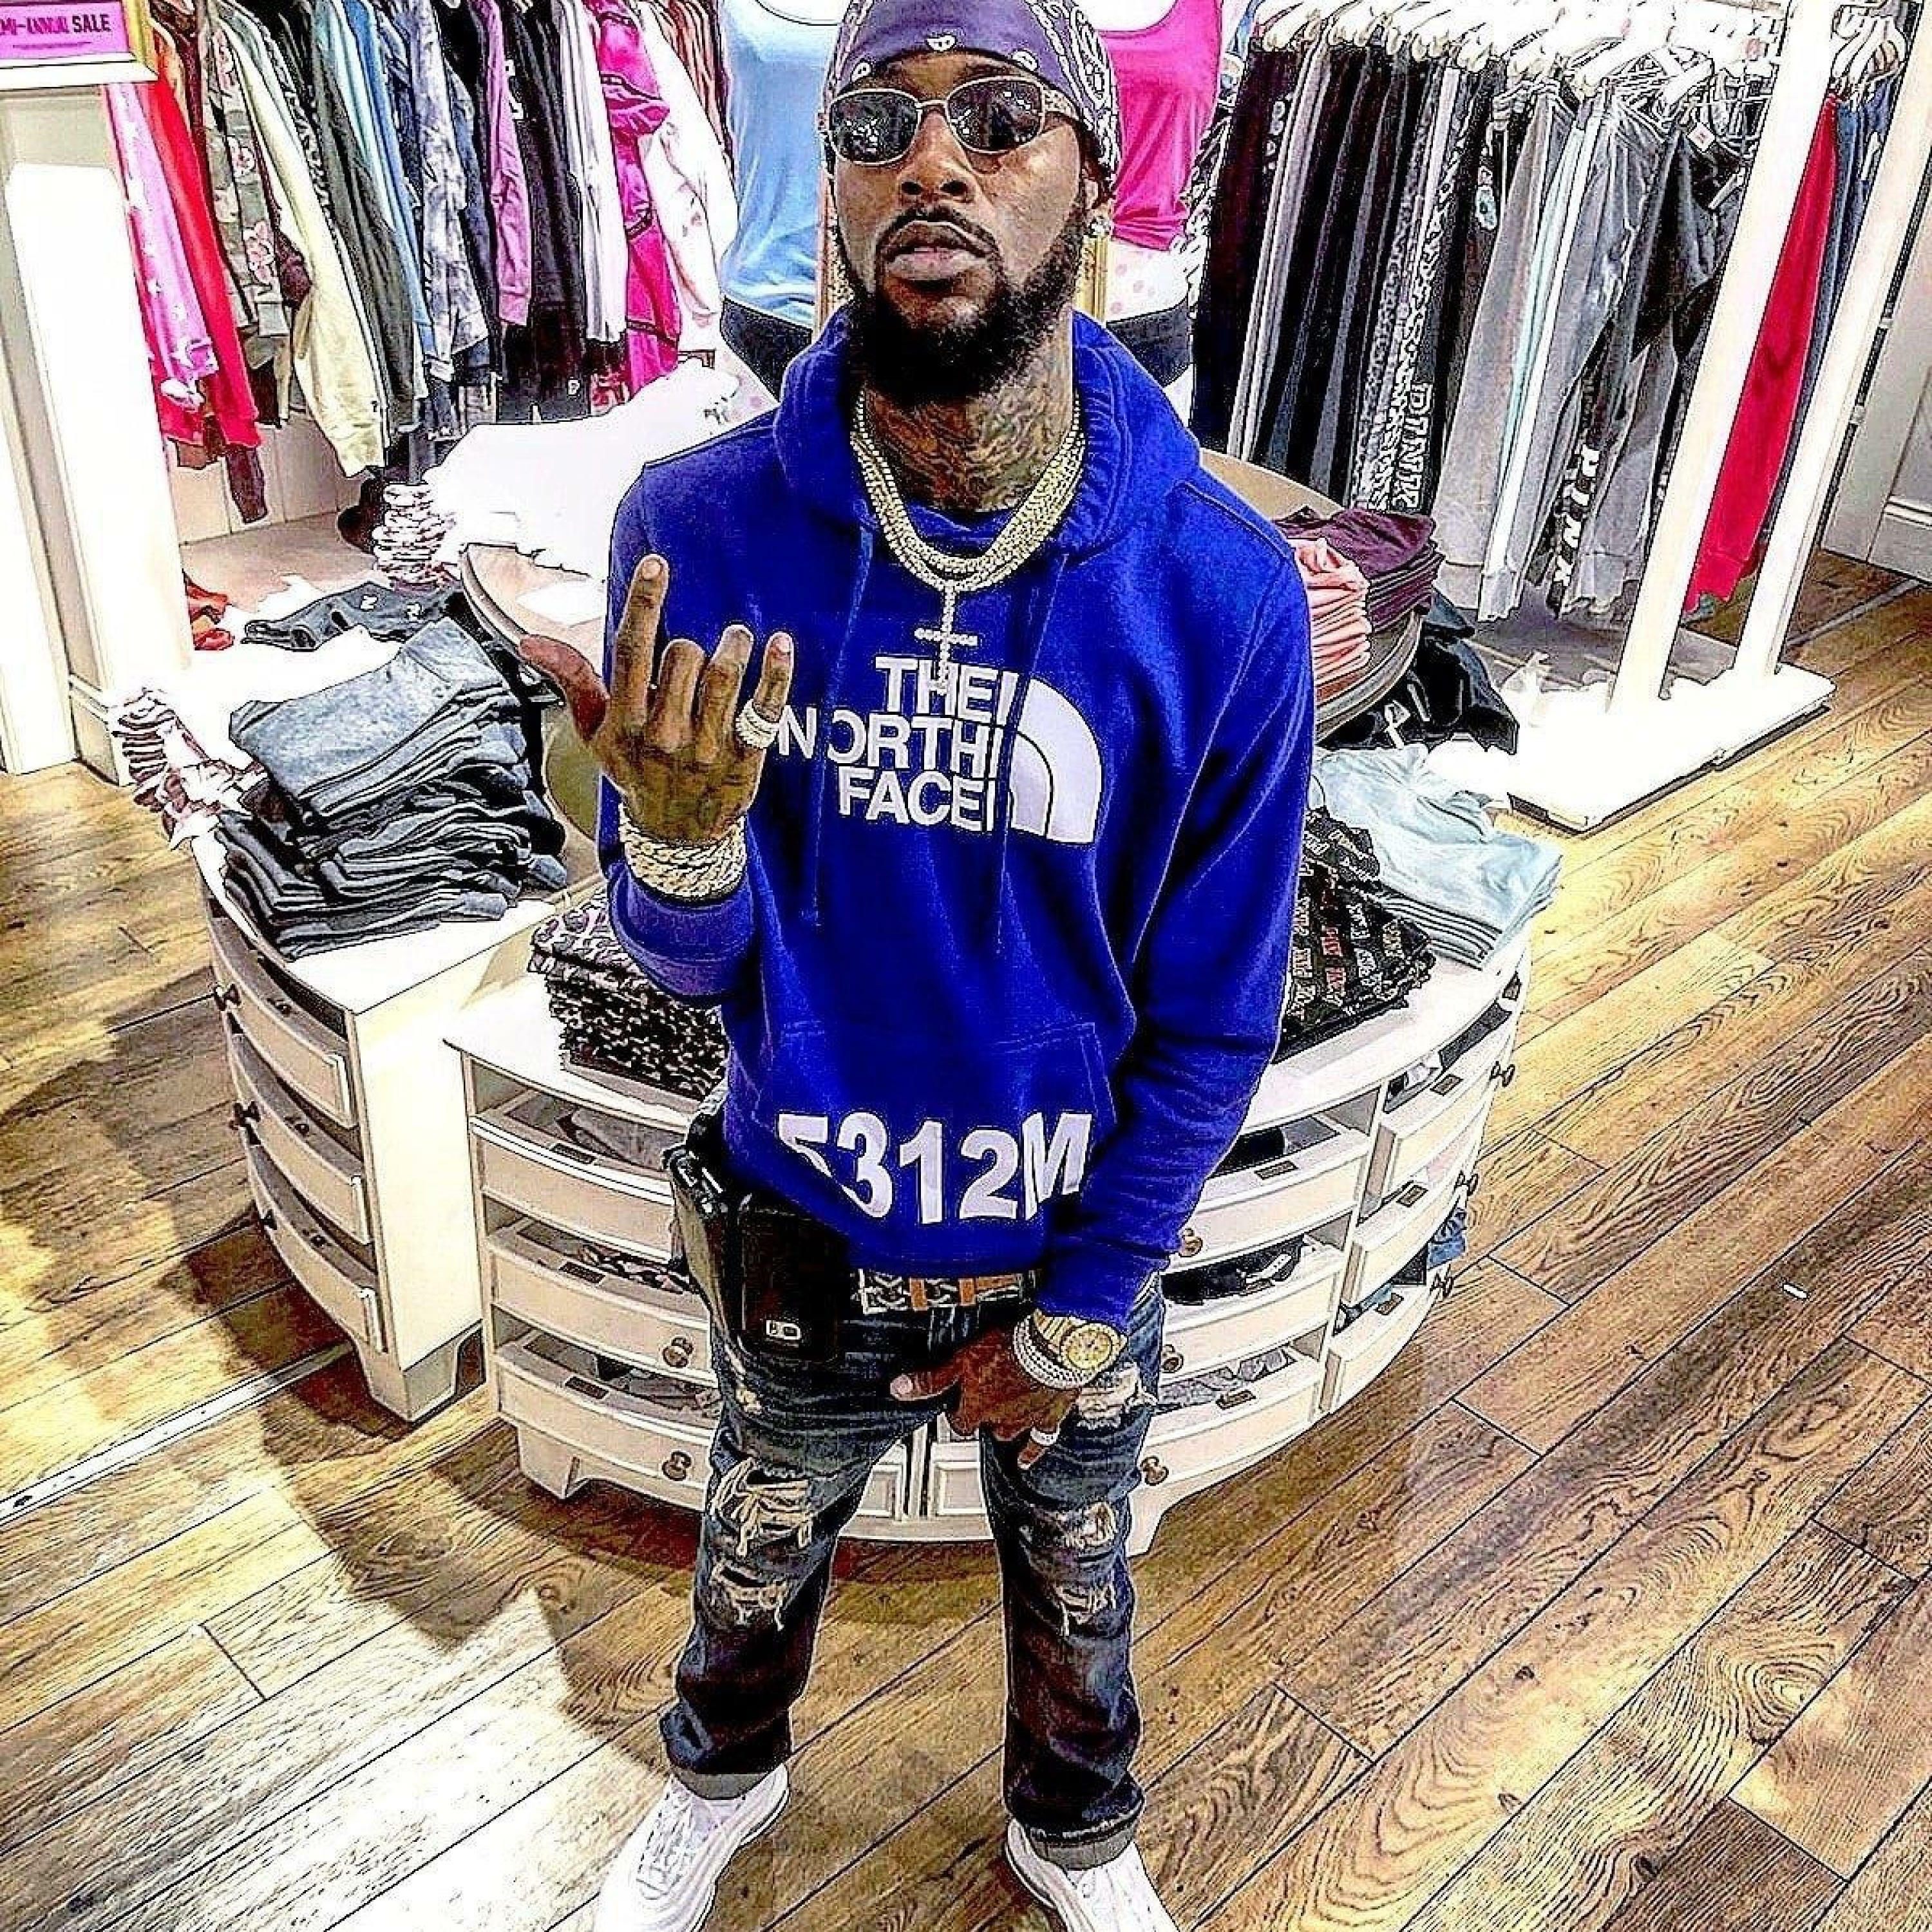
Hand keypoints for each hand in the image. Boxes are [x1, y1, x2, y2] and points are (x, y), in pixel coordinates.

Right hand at [518, 553, 794, 846]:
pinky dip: (775, 673)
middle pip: (682, 656)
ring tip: (735, 638)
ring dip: (732, 645)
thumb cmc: (634, 770)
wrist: (676, 834)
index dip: (644, 604)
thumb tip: (530, 640)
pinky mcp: (744, 757)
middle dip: (690, 646)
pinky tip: (781, 644)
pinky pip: (764, 708)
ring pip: (723, 675)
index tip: (657, 564)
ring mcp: (706, 748)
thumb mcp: (596, 733)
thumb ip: (572, 681)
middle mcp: (664, 734)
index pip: (631, 652)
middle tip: (695, 655)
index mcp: (625, 722)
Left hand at [891, 1328, 1078, 1469]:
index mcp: (977, 1408)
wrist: (1050, 1350)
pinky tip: (1026, 1460)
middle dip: (982, 1417)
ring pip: (1009, 1432)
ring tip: (999, 1424)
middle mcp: (999, 1420)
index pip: (959, 1421)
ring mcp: (1025, 1420)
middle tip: (981, 1405)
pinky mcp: (1050, 1416)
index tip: (956, 1405)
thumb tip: (898, 1389)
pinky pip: (1041, 1440)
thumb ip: (932, 1380)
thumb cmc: (1008, 1351)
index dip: (957, 1413)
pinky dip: (1032, 1451)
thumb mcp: (961, 1360)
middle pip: (985, 1426)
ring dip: (1004, 1427)